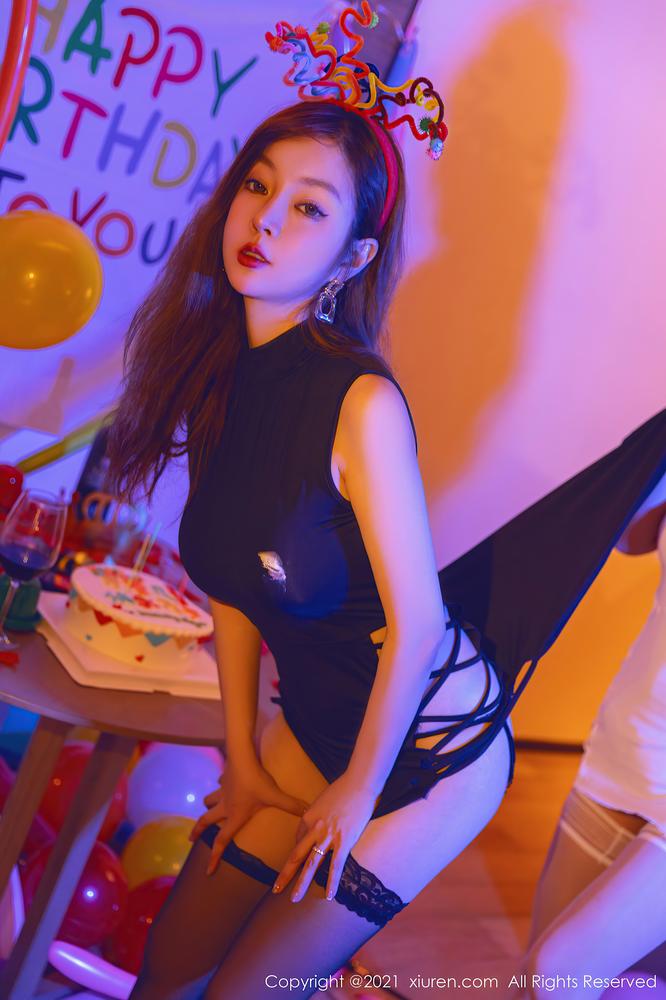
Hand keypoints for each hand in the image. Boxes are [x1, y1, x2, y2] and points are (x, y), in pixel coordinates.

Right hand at [189, 759, 309, 875]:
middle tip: (191, 840)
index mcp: (234, 816)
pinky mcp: (224, 778)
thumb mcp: (275, 796)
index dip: (214, 857)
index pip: (222, 841)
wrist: (242, 757)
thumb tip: (307, 813)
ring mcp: (222, 791)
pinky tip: (224, 783)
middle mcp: (224, 806)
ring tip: (207, 809)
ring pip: (209, 801)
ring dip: (207, 806)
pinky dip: (219, 786)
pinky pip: (219, 784)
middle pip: (205, 821)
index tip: (208, 871)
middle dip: (197, 831)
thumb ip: (291, 806)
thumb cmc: (257, 781)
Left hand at [272, 772, 378, 902]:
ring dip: (302, 883)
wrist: (359, 783)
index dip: (299, 851)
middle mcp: (314, 829)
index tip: (301, 859)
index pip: (298, 840)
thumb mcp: (322, 801)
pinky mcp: (344, 841)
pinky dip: (332, 882)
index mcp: (307, 817)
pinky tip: (330, 896)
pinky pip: (336, 865)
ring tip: (294, 898)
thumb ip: (317, 816)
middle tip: (276, 889)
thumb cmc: (343, 789)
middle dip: (285, 874)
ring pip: (311, 864)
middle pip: (296, 855)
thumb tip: (316, 827)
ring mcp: (328, 836)